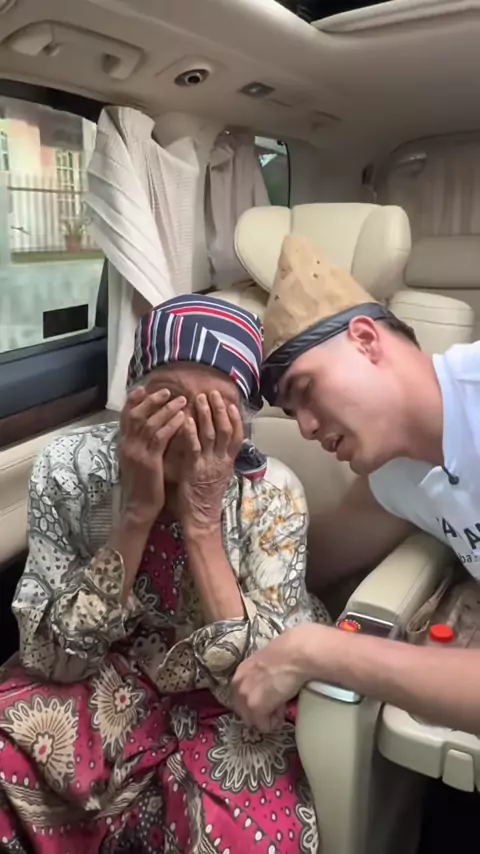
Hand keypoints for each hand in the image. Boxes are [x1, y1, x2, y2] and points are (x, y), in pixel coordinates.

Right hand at [118, 386, 185, 523]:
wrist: (140, 507)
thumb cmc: (143, 484)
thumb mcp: (137, 459)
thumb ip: (140, 442)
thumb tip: (149, 423)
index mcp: (123, 444)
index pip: (125, 416)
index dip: (133, 400)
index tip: (144, 388)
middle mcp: (126, 445)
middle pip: (136, 414)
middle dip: (152, 400)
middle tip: (167, 391)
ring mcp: (136, 453)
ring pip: (149, 423)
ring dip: (166, 409)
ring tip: (181, 400)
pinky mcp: (149, 461)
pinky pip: (160, 437)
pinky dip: (172, 425)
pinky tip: (183, 418)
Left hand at [178, 391, 243, 533]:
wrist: (201, 518)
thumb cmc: (206, 496)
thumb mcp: (218, 473)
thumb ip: (218, 456)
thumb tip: (216, 439)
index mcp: (228, 461)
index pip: (237, 435)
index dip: (235, 417)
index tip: (231, 402)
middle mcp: (222, 460)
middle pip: (225, 429)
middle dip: (220, 409)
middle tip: (214, 393)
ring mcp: (209, 464)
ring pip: (211, 434)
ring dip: (206, 414)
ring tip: (200, 398)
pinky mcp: (195, 469)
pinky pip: (195, 447)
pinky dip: (192, 432)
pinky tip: (187, 419)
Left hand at [232, 625, 316, 731]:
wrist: (296, 655)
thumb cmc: (288, 654)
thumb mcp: (266, 663)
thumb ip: (260, 677)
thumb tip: (268, 689)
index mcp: (241, 672)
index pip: (241, 697)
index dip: (256, 701)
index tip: (270, 699)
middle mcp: (238, 685)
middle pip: (244, 712)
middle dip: (260, 713)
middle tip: (277, 705)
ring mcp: (246, 698)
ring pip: (253, 722)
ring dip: (268, 718)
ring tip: (282, 706)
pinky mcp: (256, 708)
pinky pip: (264, 726)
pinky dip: (275, 722)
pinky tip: (284, 708)